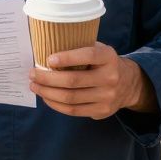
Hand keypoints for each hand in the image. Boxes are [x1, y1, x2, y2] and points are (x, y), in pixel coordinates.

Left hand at [28, 42, 155, 118]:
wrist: (128, 84)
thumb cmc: (103, 63)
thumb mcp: (98, 49)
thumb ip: (79, 48)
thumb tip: (45, 48)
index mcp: (109, 57)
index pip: (88, 56)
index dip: (67, 58)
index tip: (48, 59)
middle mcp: (110, 77)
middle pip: (73, 81)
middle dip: (47, 78)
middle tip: (32, 74)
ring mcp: (107, 97)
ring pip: (70, 98)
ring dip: (47, 92)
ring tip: (35, 86)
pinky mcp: (102, 111)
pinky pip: (73, 110)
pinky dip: (55, 104)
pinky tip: (46, 97)